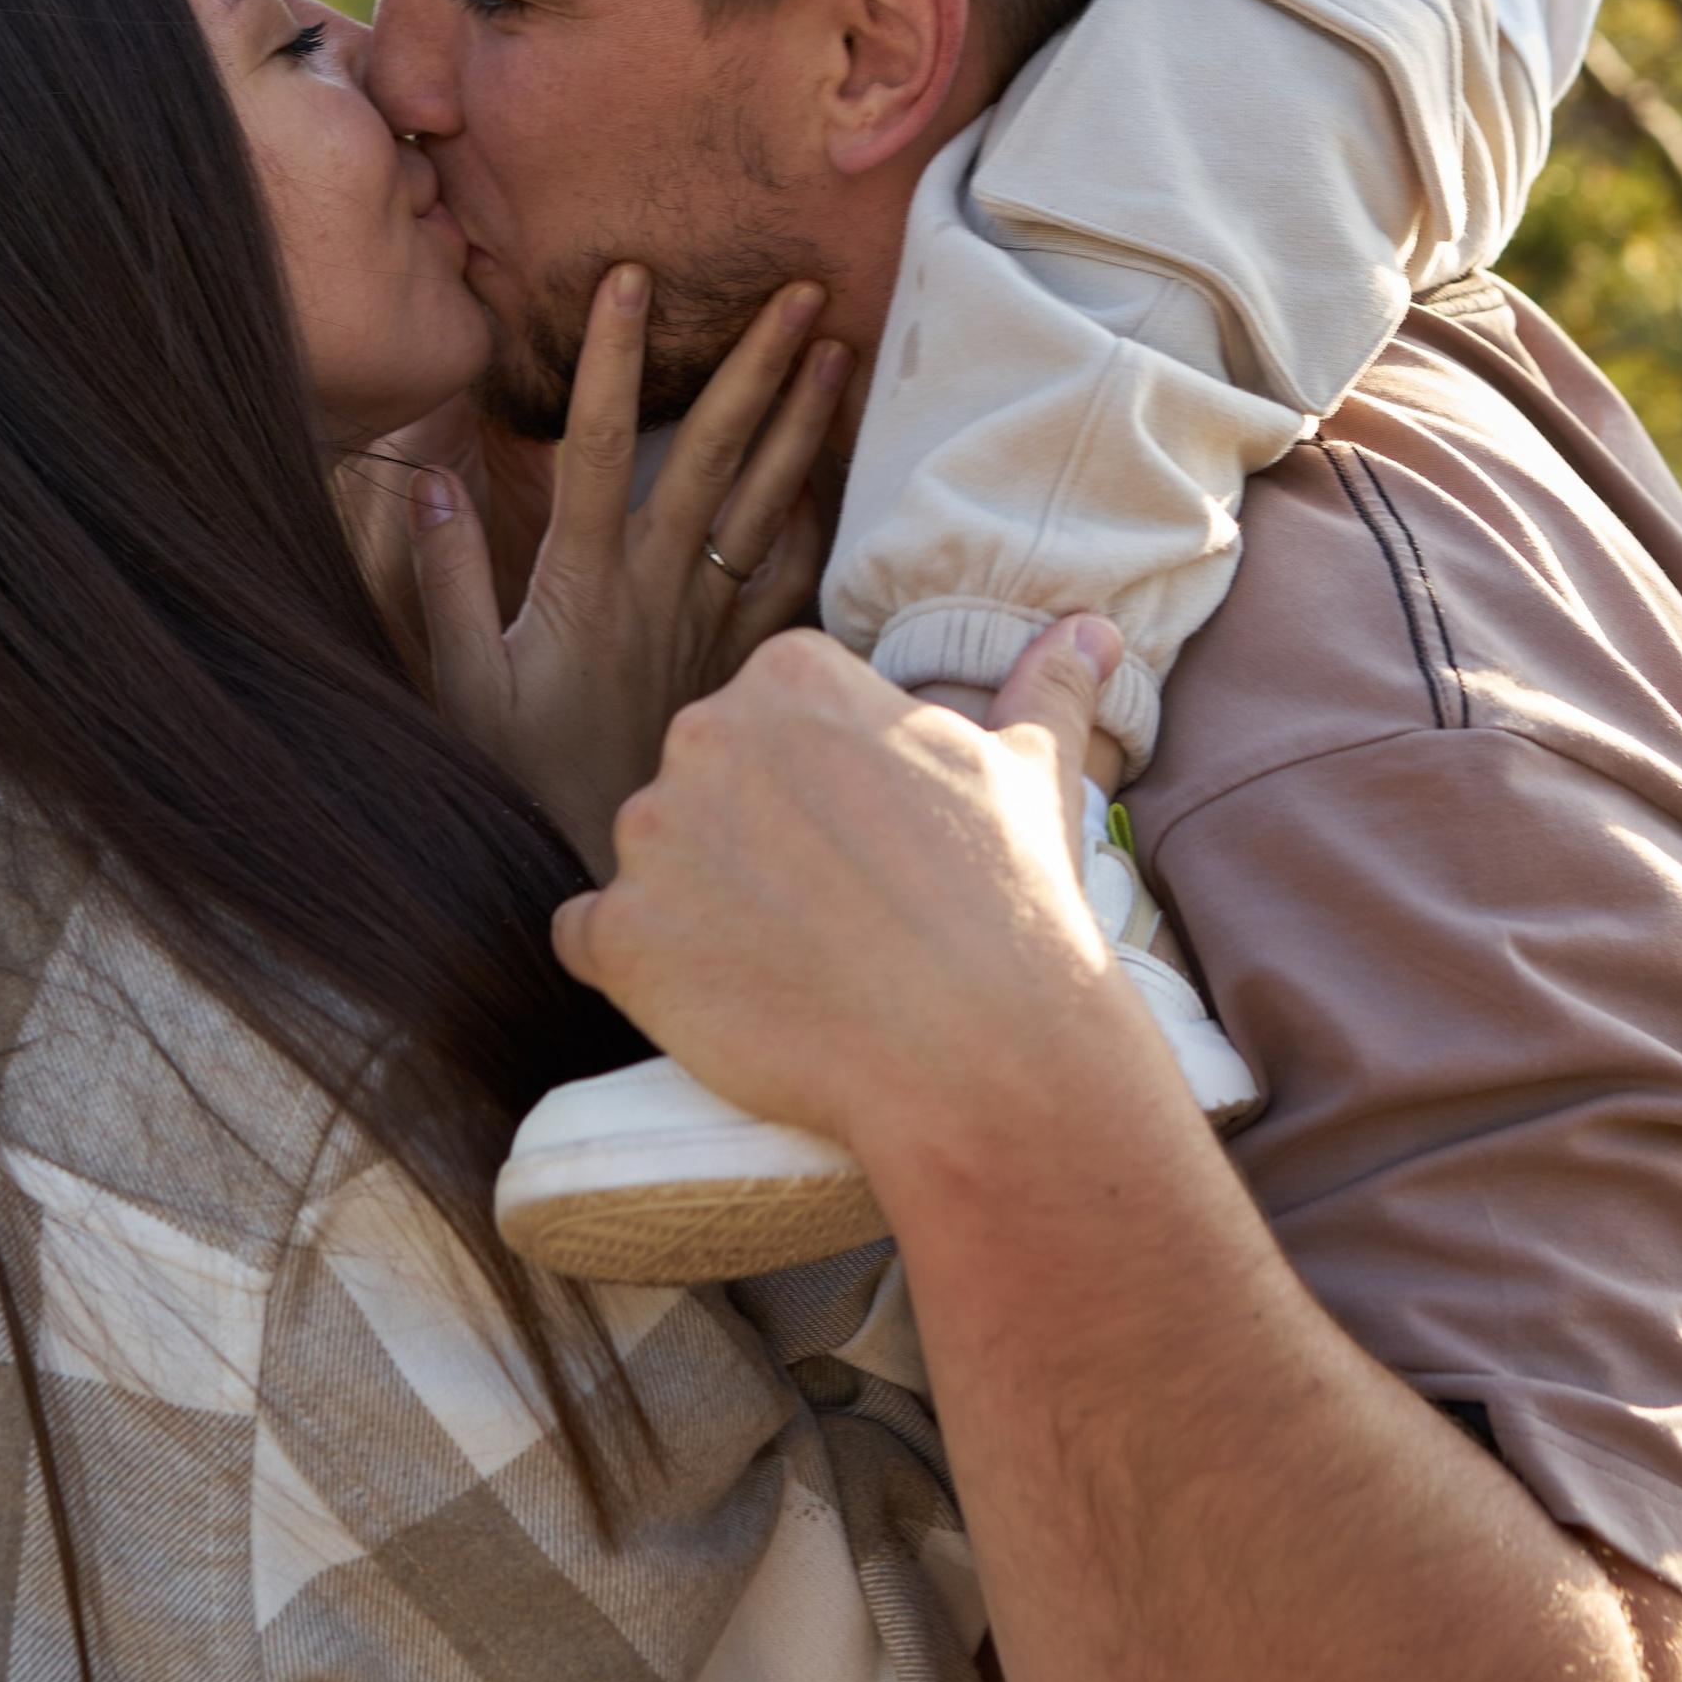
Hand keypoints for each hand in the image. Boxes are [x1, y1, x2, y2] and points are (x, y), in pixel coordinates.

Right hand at [410, 265, 846, 871]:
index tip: (630, 279)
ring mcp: (707, 620)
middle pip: (715, 453)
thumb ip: (445, 581)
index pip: (600, 442)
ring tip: (837, 352)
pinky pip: (790, 580)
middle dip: (755, 365)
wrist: (599, 863)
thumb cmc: (517, 780)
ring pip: (767, 502)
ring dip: (803, 422)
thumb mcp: (459, 685)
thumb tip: (433, 480)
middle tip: (800, 291)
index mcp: (583, 578)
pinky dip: (815, 522)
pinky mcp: (737, 658)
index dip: (613, 357)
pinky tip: (833, 476)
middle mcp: (657, 585)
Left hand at [552, 615, 1134, 1157]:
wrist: (981, 1053)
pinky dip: (632, 966)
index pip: (771, 715)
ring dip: (694, 900)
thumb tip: (1092, 628)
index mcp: (794, 675)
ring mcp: (651, 835)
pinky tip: (713, 993)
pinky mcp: (619, 937)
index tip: (867, 843)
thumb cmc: (1013, 904)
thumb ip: (1047, 684)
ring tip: (785, 958)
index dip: (819, 787)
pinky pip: (589, 937)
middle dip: (751, 835)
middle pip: (704, 779)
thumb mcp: (1036, 770)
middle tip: (830, 907)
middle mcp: (703, 732)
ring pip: (651, 856)